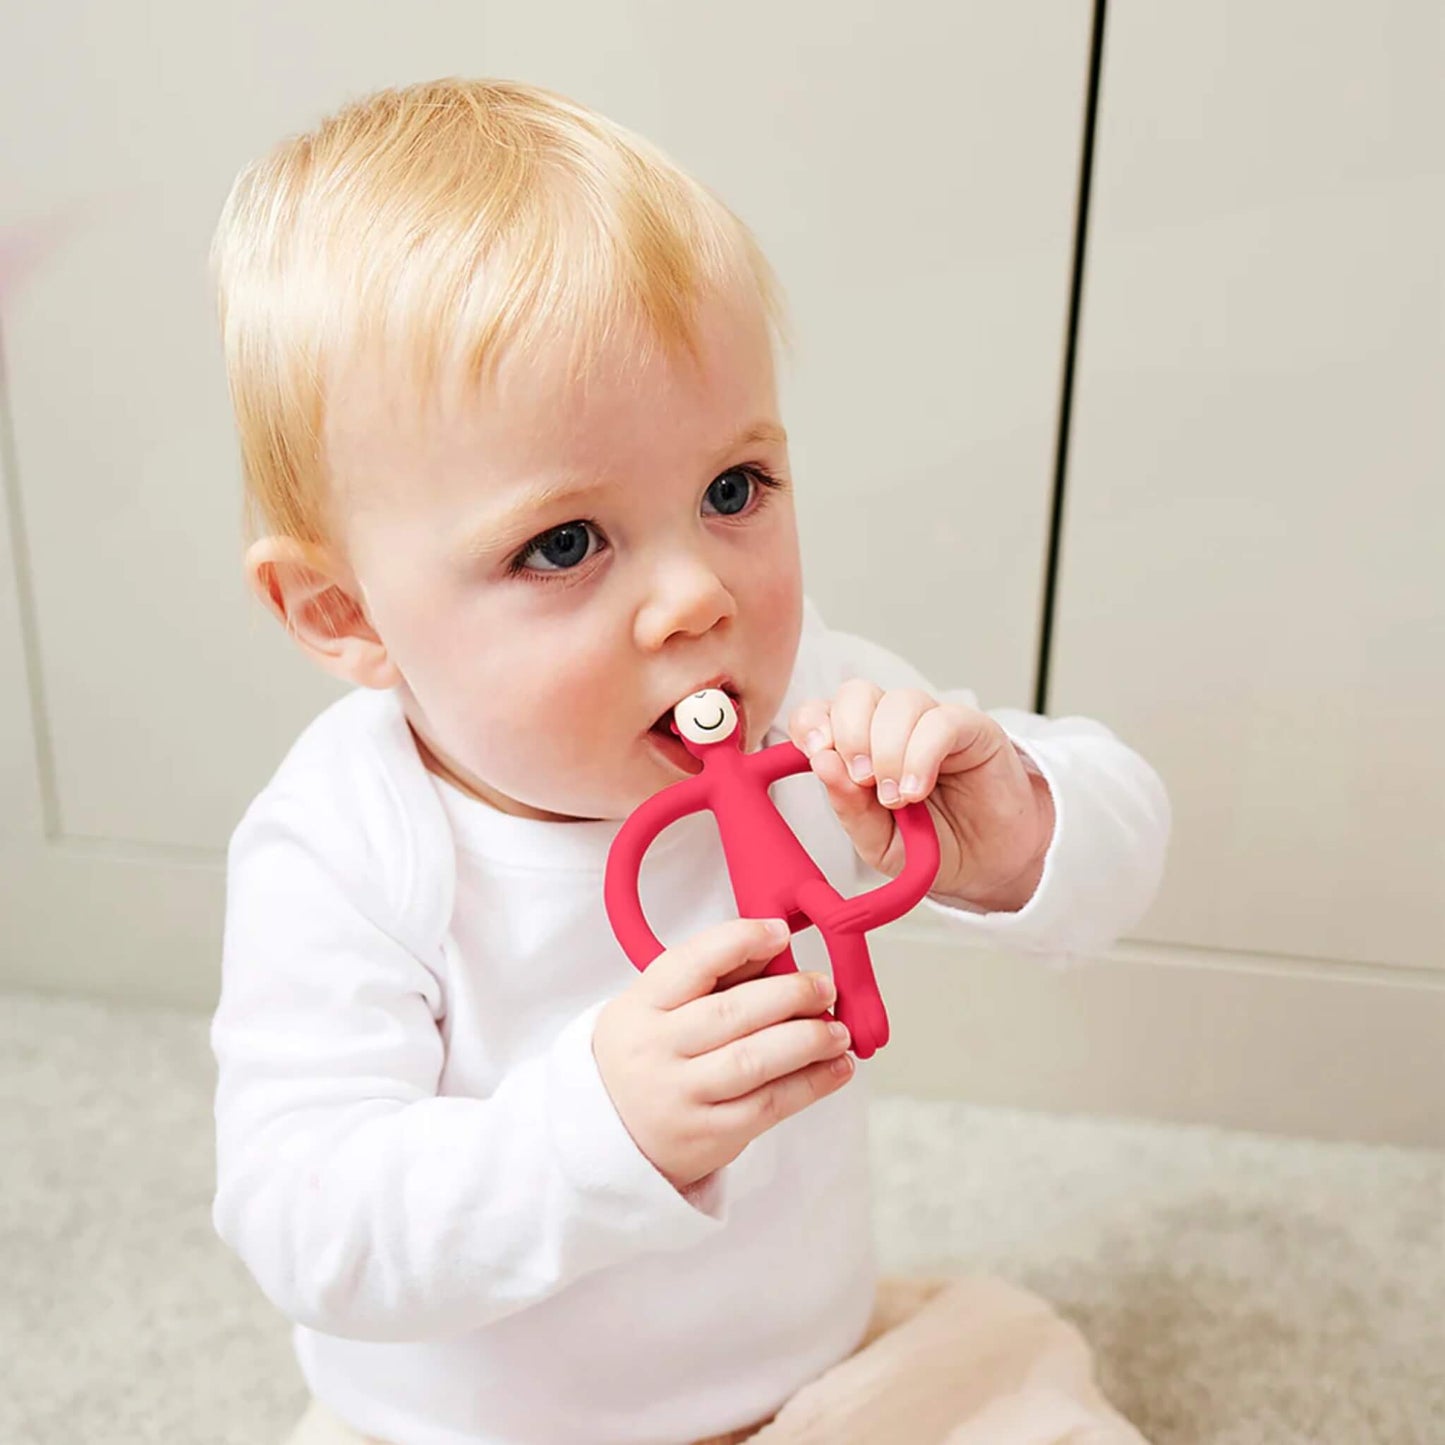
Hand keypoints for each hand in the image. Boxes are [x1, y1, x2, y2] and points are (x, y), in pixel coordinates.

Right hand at [592, 918, 854, 1190]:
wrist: (611, 1137)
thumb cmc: (648, 1058)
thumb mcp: (656, 1009)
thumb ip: (711, 978)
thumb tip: (775, 947)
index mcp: (640, 1007)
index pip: (690, 963)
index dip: (740, 941)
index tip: (780, 932)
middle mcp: (656, 1050)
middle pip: (731, 1013)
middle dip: (789, 995)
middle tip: (824, 987)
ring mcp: (681, 1096)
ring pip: (754, 1061)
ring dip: (808, 1040)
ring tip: (837, 1030)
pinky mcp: (709, 1135)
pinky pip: (769, 1105)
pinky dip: (811, 1084)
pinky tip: (835, 1067)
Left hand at [788, 681, 1055, 911]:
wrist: (988, 866)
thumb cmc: (930, 847)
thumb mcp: (878, 841)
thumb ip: (849, 808)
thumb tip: (822, 764)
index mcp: (858, 746)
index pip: (820, 710)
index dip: (811, 723)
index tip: (817, 755)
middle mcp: (892, 726)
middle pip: (855, 694)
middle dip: (849, 735)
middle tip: (862, 782)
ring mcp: (931, 723)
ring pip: (898, 703)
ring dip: (888, 751)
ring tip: (897, 798)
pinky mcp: (973, 728)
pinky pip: (941, 721)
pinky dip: (921, 755)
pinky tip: (917, 790)